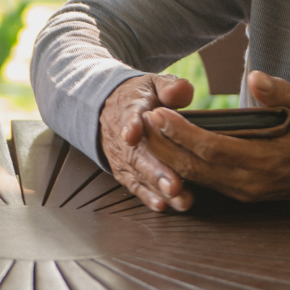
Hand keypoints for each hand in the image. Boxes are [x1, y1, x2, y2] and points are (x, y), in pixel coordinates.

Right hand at [101, 73, 196, 211]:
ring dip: (157, 188)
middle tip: (174, 185)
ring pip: (137, 173)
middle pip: (136, 154)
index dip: (131, 125)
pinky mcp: (124, 171)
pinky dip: (147, 196)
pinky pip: (134, 185)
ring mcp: (122, 156)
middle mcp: (123, 136)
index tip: (132, 135)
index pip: (129, 116)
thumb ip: (169, 87)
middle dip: (154, 170)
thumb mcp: (153, 83)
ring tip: (178, 198)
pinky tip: (162, 205)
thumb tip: (182, 90)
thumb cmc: (140, 97)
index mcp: (131, 109)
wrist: (106, 109)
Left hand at [143, 71, 289, 203]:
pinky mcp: (240, 193)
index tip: (157, 113)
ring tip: (144, 131)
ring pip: (195, 176)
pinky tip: (163, 148)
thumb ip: (281, 93)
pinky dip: (180, 165)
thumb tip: (255, 77)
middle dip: (163, 144)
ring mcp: (243, 191)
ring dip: (166, 156)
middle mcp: (249, 182)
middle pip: (194, 166)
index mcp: (265, 162)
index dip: (181, 133)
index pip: (212, 149)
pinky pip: (203, 181)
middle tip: (138, 120)